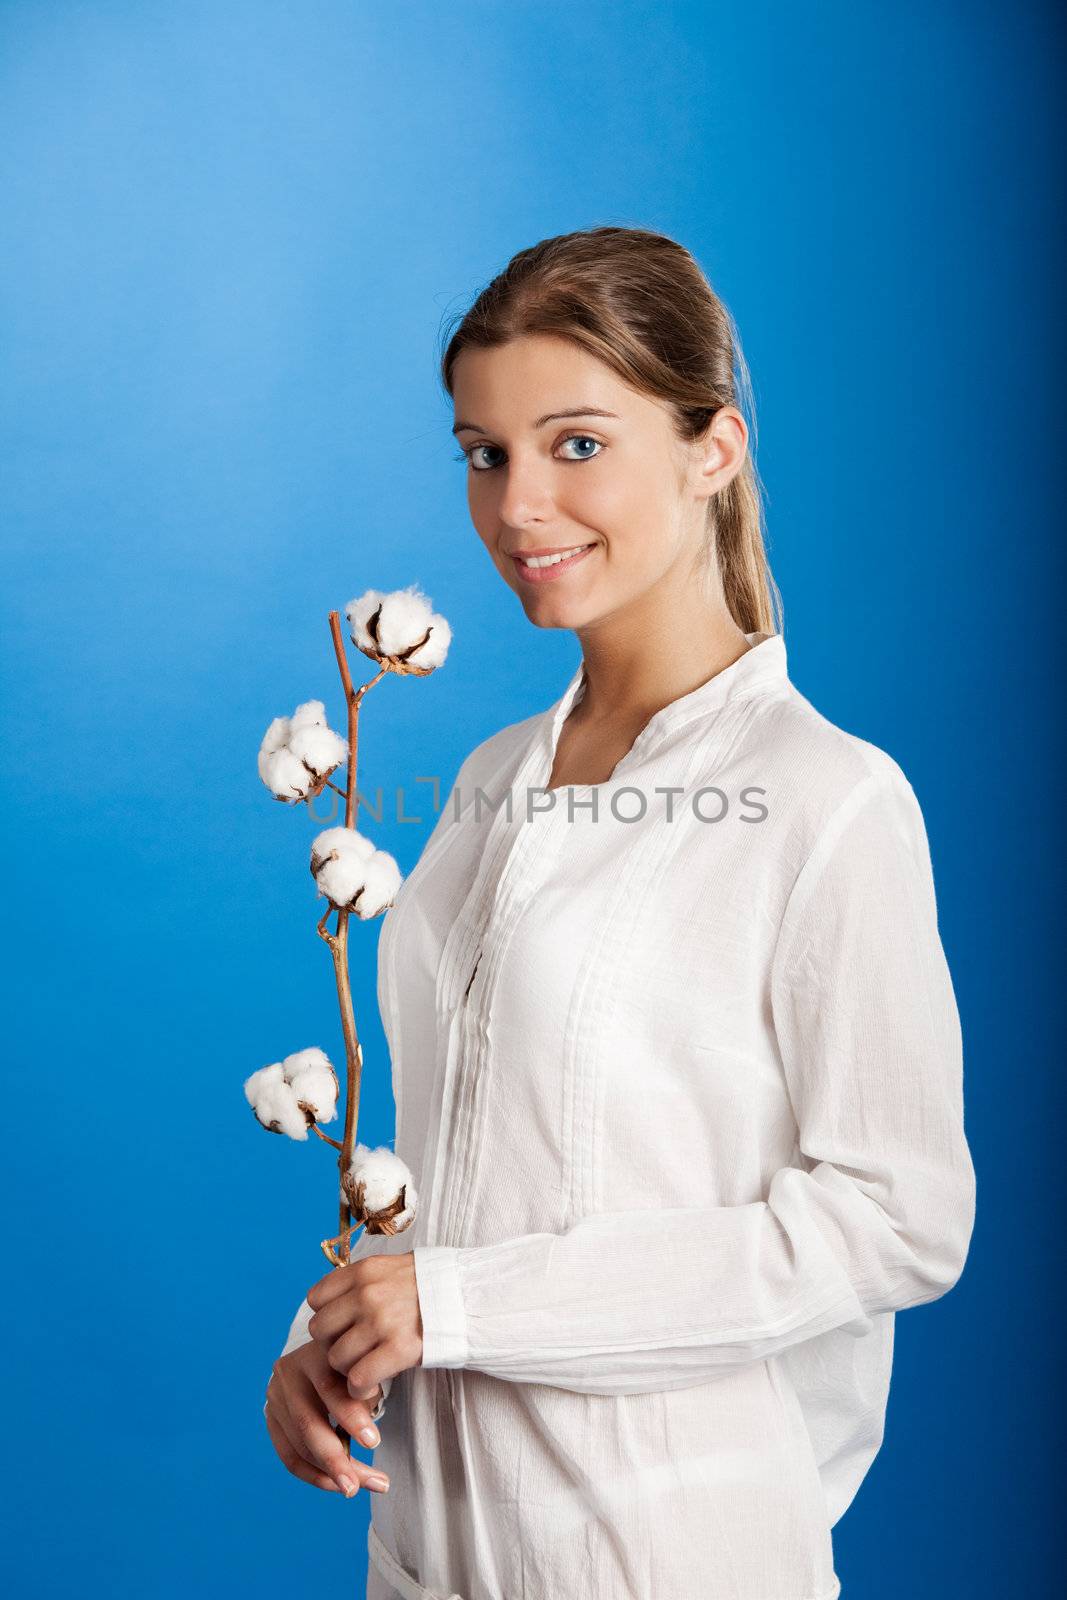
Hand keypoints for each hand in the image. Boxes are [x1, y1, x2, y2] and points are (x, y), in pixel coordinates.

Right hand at [264, 1338, 390, 1496]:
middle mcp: (289, 1372)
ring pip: (299, 1447)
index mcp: (314, 1351)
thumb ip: (366, 1391)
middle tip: (357, 1486)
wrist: (329, 1355)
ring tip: (357, 1488)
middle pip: (308, 1424)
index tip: (374, 1443)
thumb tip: (368, 1432)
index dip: (351, 1417)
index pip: (329, 1388)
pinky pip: (290, 1457)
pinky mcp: (271, 1419)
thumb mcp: (365, 1366)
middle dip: (335, 1460)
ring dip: (329, 1475)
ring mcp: (275, 1397)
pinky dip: (314, 1475)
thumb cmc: (356, 1363)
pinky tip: (336, 1485)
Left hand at [306, 1250, 423, 1398]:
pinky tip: (371, 1384)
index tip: (341, 1325)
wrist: (468, 1298)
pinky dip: (359, 1388)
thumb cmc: (428, 1287)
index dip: (326, 1316)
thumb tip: (330, 1301)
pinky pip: (357, 1379)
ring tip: (364, 1367)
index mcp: (364, 1271)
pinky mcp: (398, 1349)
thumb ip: (360, 1282)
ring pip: (335, 1358)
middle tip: (352, 1350)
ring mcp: (382, 1321)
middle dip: (332, 1344)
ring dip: (346, 1369)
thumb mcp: (390, 1269)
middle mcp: (367, 1293)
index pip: (316, 1299)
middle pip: (320, 1330)